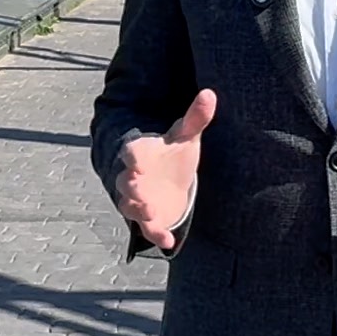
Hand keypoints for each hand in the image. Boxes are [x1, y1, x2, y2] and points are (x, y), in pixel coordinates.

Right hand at [115, 89, 214, 250]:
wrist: (167, 179)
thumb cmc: (174, 154)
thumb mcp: (186, 135)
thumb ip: (196, 117)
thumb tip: (210, 93)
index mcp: (142, 153)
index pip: (132, 151)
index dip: (132, 154)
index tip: (134, 156)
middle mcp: (135, 177)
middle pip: (126, 181)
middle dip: (130, 183)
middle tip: (137, 184)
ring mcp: (140, 200)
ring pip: (131, 206)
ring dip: (138, 209)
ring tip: (149, 211)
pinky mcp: (149, 219)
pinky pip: (149, 229)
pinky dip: (157, 235)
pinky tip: (170, 242)